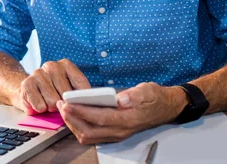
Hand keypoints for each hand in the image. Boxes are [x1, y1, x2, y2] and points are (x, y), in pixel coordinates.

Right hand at [12, 59, 90, 114]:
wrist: (27, 91)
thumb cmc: (52, 93)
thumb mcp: (68, 89)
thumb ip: (78, 94)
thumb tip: (88, 104)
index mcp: (66, 65)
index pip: (80, 82)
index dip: (82, 98)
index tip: (83, 106)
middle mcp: (52, 66)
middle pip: (66, 94)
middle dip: (64, 104)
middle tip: (58, 103)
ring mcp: (38, 73)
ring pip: (53, 102)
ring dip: (51, 108)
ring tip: (47, 103)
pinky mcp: (27, 84)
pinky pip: (40, 106)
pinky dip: (40, 110)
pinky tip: (38, 103)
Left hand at [56, 82, 188, 143]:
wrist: (165, 108)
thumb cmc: (154, 97)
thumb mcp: (148, 90)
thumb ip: (135, 95)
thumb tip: (121, 98)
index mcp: (128, 119)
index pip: (100, 118)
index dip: (81, 112)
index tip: (67, 104)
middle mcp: (120, 130)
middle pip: (90, 131)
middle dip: (72, 119)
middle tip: (60, 105)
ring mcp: (116, 134)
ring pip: (89, 136)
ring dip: (74, 124)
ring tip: (63, 109)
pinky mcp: (113, 133)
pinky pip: (92, 135)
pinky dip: (79, 127)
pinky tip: (73, 115)